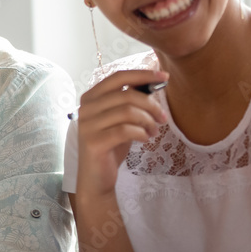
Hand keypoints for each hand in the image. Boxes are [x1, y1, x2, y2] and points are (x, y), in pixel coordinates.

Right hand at [75, 69, 167, 198]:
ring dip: (148, 121)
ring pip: (128, 112)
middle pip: (126, 95)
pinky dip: (141, 133)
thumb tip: (152, 82)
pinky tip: (145, 139)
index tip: (164, 77)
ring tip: (153, 132)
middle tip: (163, 118)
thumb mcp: (121, 119)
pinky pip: (125, 130)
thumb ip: (129, 100)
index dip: (142, 75)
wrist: (97, 177)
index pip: (118, 77)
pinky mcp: (93, 142)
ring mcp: (87, 125)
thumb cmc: (111, 145)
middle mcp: (85, 108)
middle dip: (151, 105)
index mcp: (91, 97)